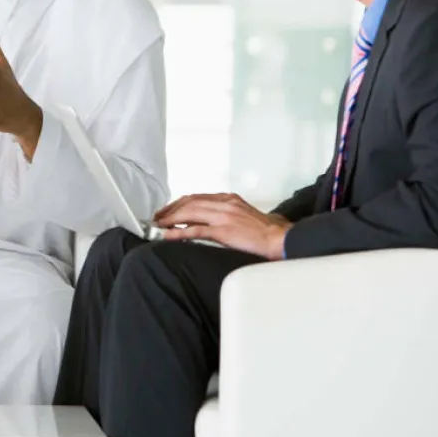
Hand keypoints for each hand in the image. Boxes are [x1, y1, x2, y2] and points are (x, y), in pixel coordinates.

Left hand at [153, 193, 290, 259]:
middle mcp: (224, 203)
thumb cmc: (265, 231)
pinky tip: (168, 235)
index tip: (168, 210)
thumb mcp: (243, 216)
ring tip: (158, 225)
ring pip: (189, 212)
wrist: (280, 239)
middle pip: (189, 202)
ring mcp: (223, 216)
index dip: (179, 204)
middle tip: (157, 217)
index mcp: (228, 199)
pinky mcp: (223, 230)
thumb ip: (224, 215)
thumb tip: (204, 223)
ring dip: (170, 218)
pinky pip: (196, 230)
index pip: (196, 197)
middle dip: (170, 209)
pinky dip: (179, 232)